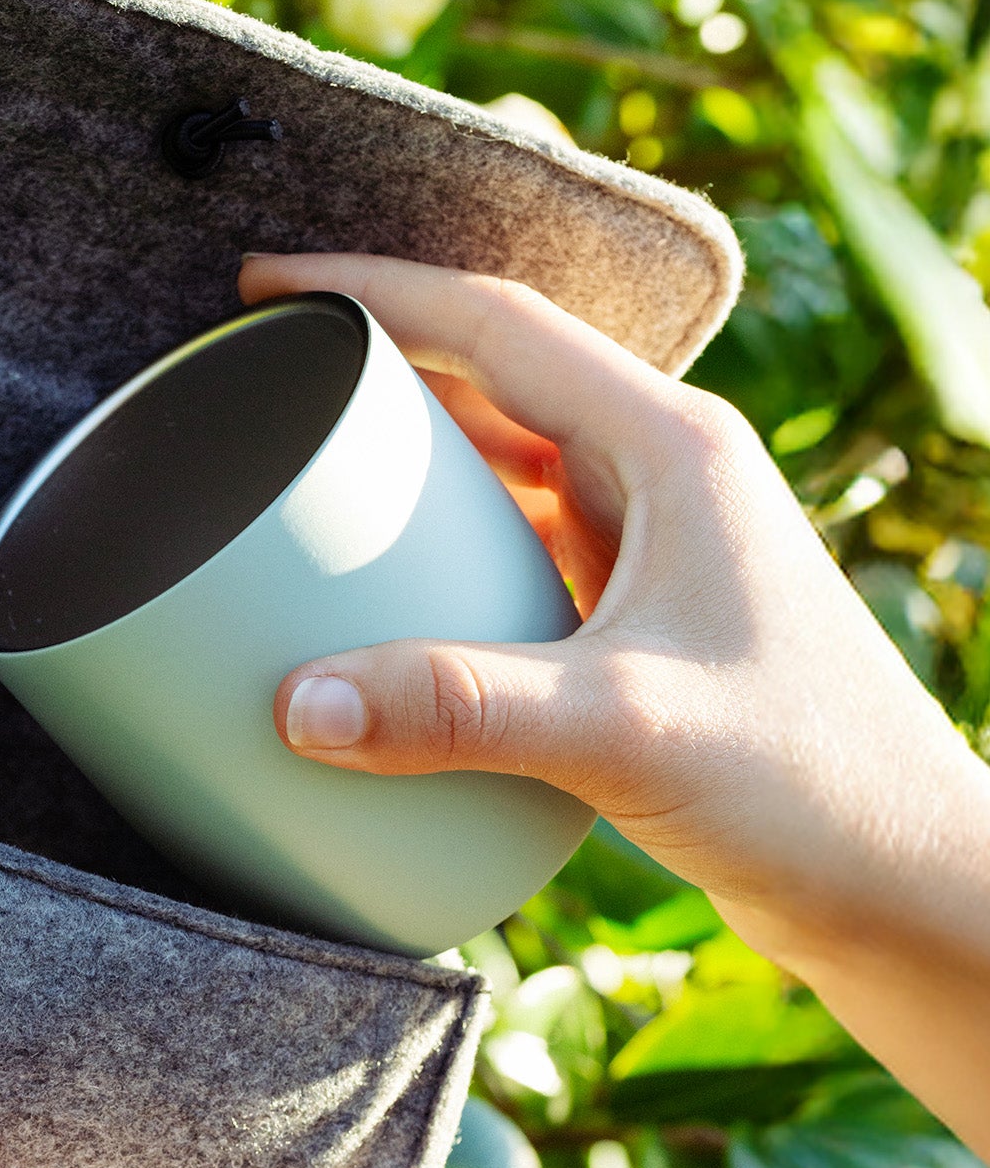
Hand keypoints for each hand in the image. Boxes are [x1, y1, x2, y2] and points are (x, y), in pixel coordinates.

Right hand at [241, 254, 989, 1150]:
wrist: (908, 884)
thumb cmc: (810, 785)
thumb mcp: (622, 730)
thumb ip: (456, 707)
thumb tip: (294, 702)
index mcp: (673, 449)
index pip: (497, 323)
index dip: (369, 288)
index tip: (260, 282)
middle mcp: (668, 476)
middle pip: (496, 377)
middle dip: (375, 359)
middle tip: (258, 369)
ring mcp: (659, 548)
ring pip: (508, 462)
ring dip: (407, 455)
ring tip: (296, 468)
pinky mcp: (645, 621)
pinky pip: (518, 548)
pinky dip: (439, 549)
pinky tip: (378, 599)